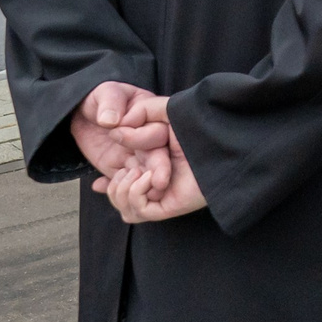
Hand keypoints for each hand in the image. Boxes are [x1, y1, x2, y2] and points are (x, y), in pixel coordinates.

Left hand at [69, 81, 154, 180]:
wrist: (84, 113)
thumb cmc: (101, 99)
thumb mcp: (106, 92)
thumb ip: (110, 101)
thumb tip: (111, 120)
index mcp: (153, 118)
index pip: (160, 130)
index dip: (150, 140)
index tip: (131, 143)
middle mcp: (151, 139)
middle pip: (160, 156)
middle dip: (159, 170)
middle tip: (158, 184)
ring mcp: (138, 155)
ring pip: (145, 173)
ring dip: (140, 184)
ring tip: (129, 191)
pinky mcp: (122, 168)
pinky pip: (123, 181)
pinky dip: (114, 187)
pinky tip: (100, 185)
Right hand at [89, 94, 208, 223]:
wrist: (224, 140)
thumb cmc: (203, 126)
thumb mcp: (170, 110)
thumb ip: (144, 110)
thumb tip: (118, 128)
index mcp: (156, 166)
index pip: (126, 182)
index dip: (110, 185)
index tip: (98, 184)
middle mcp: (158, 183)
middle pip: (120, 193)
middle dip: (115, 183)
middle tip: (127, 168)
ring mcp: (163, 196)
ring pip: (125, 206)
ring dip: (122, 188)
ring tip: (138, 172)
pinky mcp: (168, 206)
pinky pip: (138, 211)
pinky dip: (135, 194)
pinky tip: (149, 178)